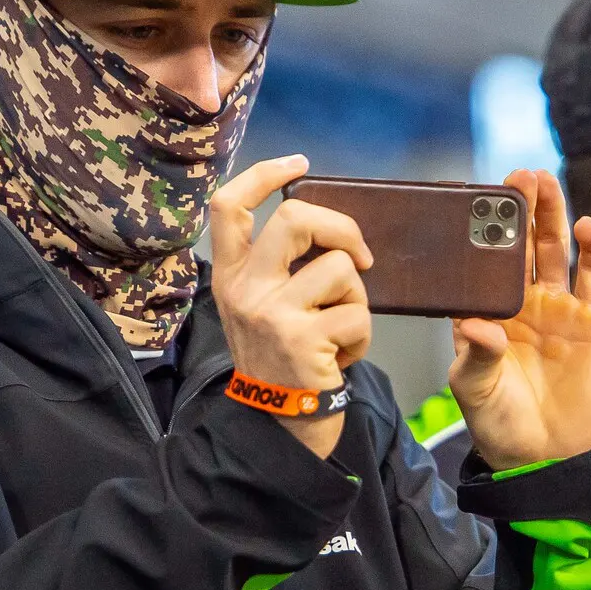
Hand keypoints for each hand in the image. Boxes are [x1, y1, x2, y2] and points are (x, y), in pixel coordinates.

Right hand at [209, 155, 373, 459]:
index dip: (263, 173)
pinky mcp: (302, 338)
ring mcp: (270, 312)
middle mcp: (243, 289)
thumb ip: (280, 268)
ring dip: (357, 298)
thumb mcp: (262, 308)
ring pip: (340, 268)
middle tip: (358, 256)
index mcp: (230, 275)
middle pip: (295, 217)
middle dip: (342, 228)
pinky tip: (341, 356)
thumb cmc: (283, 360)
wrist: (280, 426)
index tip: (299, 163)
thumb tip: (328, 226)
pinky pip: (357, 313)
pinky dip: (362, 336)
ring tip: (341, 329)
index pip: (228, 205)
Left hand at [449, 169, 590, 471]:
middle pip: (519, 245)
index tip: (471, 200)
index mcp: (485, 313)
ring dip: (551, 214)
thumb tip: (474, 325)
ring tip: (545, 181)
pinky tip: (586, 225)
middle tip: (516, 176)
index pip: (478, 264)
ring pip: (553, 250)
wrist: (551, 456)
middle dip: (518, 209)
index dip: (476, 233)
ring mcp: (557, 307)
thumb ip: (477, 356)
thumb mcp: (476, 392)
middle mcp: (520, 303)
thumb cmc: (502, 425)